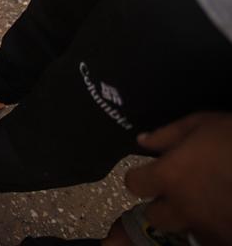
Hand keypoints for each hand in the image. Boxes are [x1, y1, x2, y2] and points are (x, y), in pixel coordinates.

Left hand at [124, 112, 231, 245]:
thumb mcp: (204, 124)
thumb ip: (168, 135)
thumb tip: (144, 141)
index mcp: (169, 177)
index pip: (134, 184)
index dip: (141, 177)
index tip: (152, 171)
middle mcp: (183, 207)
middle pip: (155, 216)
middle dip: (163, 205)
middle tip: (181, 191)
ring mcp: (207, 228)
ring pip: (186, 229)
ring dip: (191, 218)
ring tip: (211, 201)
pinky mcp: (227, 240)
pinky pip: (212, 237)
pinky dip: (216, 227)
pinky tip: (226, 209)